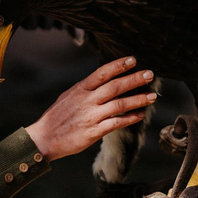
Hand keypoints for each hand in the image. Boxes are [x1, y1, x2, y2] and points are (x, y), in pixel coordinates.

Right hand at [25, 56, 155, 161]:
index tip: (133, 60)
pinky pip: (116, 123)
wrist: (44, 138)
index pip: (102, 73)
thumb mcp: (68, 96)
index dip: (118, 66)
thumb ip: (86, 88)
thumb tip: (102, 80)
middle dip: (134, 79)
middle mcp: (87, 101)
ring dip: (138, 100)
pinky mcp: (93, 132)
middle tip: (150, 74)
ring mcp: (91, 116)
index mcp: (80, 89)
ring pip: (119, 105)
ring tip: (152, 96)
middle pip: (115, 87)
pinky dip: (130, 118)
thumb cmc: (57, 116)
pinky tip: (140, 115)